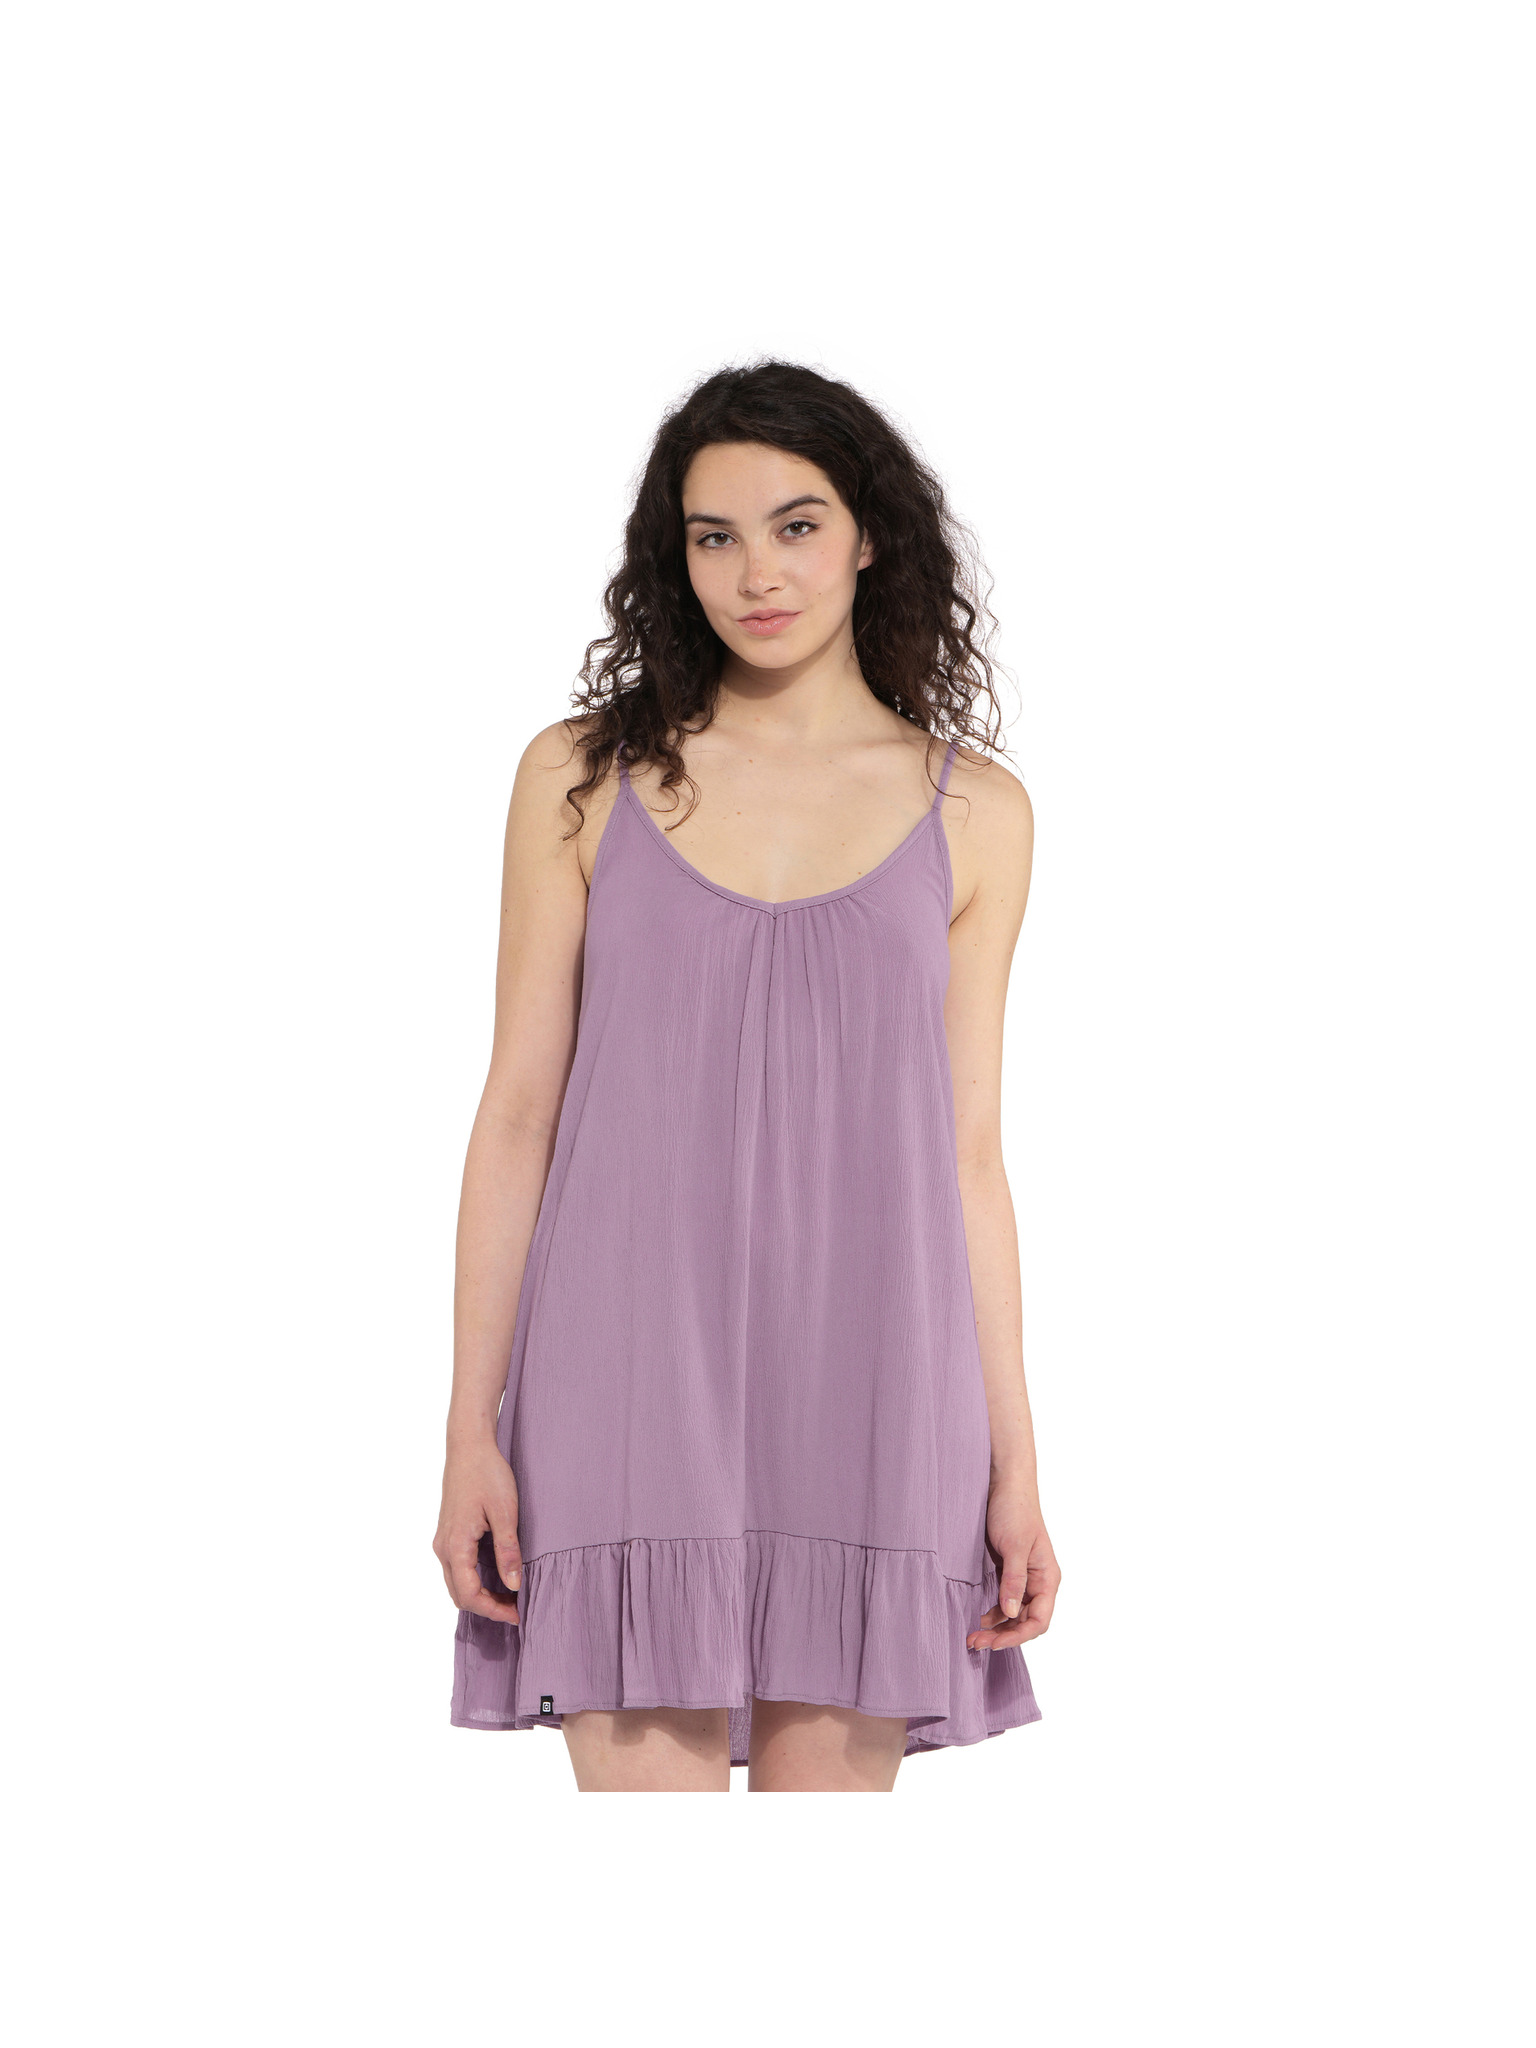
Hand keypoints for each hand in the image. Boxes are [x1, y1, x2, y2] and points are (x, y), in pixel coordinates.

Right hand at [433, 1438, 522, 1624]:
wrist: (469, 1446)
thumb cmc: (487, 1473)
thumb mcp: (505, 1512)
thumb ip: (508, 1550)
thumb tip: (513, 1585)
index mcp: (455, 1545)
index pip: (469, 1595)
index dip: (493, 1610)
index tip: (518, 1614)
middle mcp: (443, 1547)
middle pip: (460, 1594)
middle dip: (487, 1607)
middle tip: (517, 1609)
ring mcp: (443, 1541)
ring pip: (457, 1583)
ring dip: (481, 1595)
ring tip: (511, 1596)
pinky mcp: (449, 1534)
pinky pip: (458, 1569)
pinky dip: (475, 1581)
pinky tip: (498, 1577)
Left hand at [966, 1481, 1059, 1650]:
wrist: (1003, 1484)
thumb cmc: (1014, 1510)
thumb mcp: (1014, 1546)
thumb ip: (1013, 1580)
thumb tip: (1010, 1612)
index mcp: (1047, 1578)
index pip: (1039, 1620)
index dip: (1018, 1636)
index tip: (994, 1643)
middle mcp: (1038, 1582)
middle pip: (1025, 1622)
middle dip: (1003, 1636)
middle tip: (975, 1643)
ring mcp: (1023, 1578)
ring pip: (1013, 1614)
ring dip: (996, 1627)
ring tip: (972, 1637)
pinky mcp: (1008, 1572)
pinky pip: (1003, 1601)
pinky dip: (992, 1613)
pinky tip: (977, 1617)